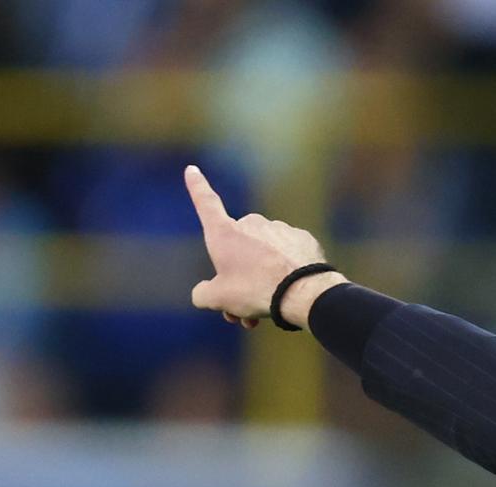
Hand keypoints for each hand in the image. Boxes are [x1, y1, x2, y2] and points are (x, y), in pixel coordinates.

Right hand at [184, 165, 340, 328]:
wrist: (303, 292)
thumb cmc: (256, 291)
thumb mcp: (218, 299)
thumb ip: (203, 294)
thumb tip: (203, 293)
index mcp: (225, 233)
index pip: (206, 204)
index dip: (197, 187)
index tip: (192, 170)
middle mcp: (251, 224)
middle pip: (237, 252)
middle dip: (236, 277)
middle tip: (241, 308)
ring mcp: (278, 229)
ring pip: (263, 256)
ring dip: (261, 279)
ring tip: (266, 305)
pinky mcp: (301, 238)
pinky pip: (286, 256)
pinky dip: (284, 272)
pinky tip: (290, 291)